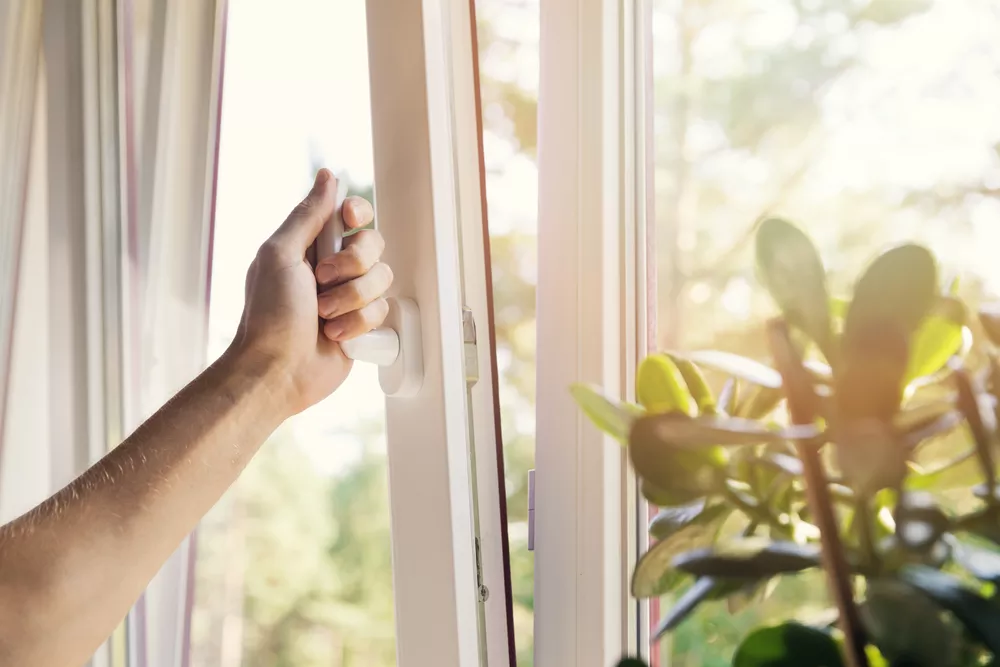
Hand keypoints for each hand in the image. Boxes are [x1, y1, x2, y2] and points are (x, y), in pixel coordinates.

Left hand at [231, 169, 391, 415]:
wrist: (278, 370)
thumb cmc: (270, 315)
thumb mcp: (280, 254)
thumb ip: (308, 215)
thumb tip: (327, 176)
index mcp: (311, 245)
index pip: (351, 214)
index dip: (358, 215)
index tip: (349, 222)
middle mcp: (334, 268)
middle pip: (373, 245)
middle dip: (352, 265)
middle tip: (323, 281)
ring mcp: (349, 297)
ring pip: (382, 279)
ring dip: (352, 299)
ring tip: (324, 316)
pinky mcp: (362, 325)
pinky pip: (382, 311)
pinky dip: (357, 324)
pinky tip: (334, 335)